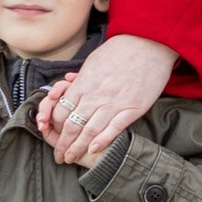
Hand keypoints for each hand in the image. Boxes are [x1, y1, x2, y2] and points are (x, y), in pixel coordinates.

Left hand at [35, 32, 177, 168]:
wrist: (148, 43)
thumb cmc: (121, 49)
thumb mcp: (93, 61)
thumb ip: (81, 78)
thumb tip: (70, 86)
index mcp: (83, 83)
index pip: (61, 111)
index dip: (54, 128)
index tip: (52, 136)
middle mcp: (95, 95)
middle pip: (72, 125)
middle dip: (63, 144)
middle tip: (59, 156)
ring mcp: (114, 103)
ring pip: (90, 131)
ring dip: (78, 148)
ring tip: (71, 158)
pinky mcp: (132, 108)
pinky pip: (114, 129)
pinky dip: (102, 141)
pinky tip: (93, 150)